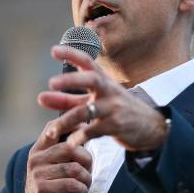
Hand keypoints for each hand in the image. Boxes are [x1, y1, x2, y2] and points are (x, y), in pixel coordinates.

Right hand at [20, 124, 91, 192]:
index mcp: (38, 150)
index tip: (86, 129)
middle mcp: (35, 159)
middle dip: (86, 160)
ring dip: (86, 180)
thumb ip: (63, 153)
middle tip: (87, 174)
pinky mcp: (43, 189)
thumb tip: (85, 134)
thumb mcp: (53, 169)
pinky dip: (82, 191)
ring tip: (84, 187)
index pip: (53, 127)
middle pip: (70, 147)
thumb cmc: (52, 191)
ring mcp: (37, 173)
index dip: (71, 123)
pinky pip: (73, 184)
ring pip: (75, 168)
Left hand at [37, 45, 168, 150]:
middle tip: (51, 83)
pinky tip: (70, 142)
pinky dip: (80, 137)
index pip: (87, 61)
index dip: (71, 54)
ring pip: (87, 111)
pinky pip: (94, 131)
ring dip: (66, 120)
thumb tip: (42, 98)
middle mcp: (109, 90)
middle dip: (71, 80)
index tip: (53, 50)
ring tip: (51, 130)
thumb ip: (69, 100)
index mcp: (103, 80)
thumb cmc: (118, 110)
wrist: (151, 127)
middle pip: (91, 79)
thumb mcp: (96, 101)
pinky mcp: (116, 126)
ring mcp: (113, 108)